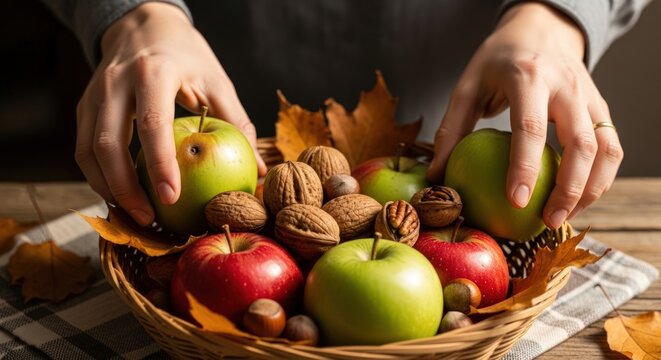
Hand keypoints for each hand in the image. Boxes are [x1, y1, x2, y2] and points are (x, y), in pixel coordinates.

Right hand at [75, 3, 266, 225]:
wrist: (145, 25)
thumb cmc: (187, 57)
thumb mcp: (217, 81)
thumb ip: (237, 123)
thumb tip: (260, 170)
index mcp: (155, 72)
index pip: (153, 125)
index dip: (160, 165)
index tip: (171, 198)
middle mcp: (117, 82)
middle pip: (109, 144)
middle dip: (125, 189)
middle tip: (149, 218)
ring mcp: (95, 93)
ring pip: (88, 150)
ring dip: (108, 188)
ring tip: (134, 215)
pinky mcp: (85, 105)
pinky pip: (84, 147)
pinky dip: (98, 176)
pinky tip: (119, 195)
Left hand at [427, 3, 622, 228]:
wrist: (539, 30)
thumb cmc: (497, 62)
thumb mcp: (467, 86)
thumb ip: (452, 130)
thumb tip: (436, 176)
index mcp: (528, 76)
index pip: (530, 127)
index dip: (525, 167)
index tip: (517, 202)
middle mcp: (566, 85)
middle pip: (580, 143)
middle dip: (568, 189)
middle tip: (546, 222)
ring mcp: (589, 95)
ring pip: (606, 149)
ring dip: (591, 189)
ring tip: (563, 218)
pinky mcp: (601, 107)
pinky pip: (612, 147)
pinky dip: (601, 178)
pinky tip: (578, 200)